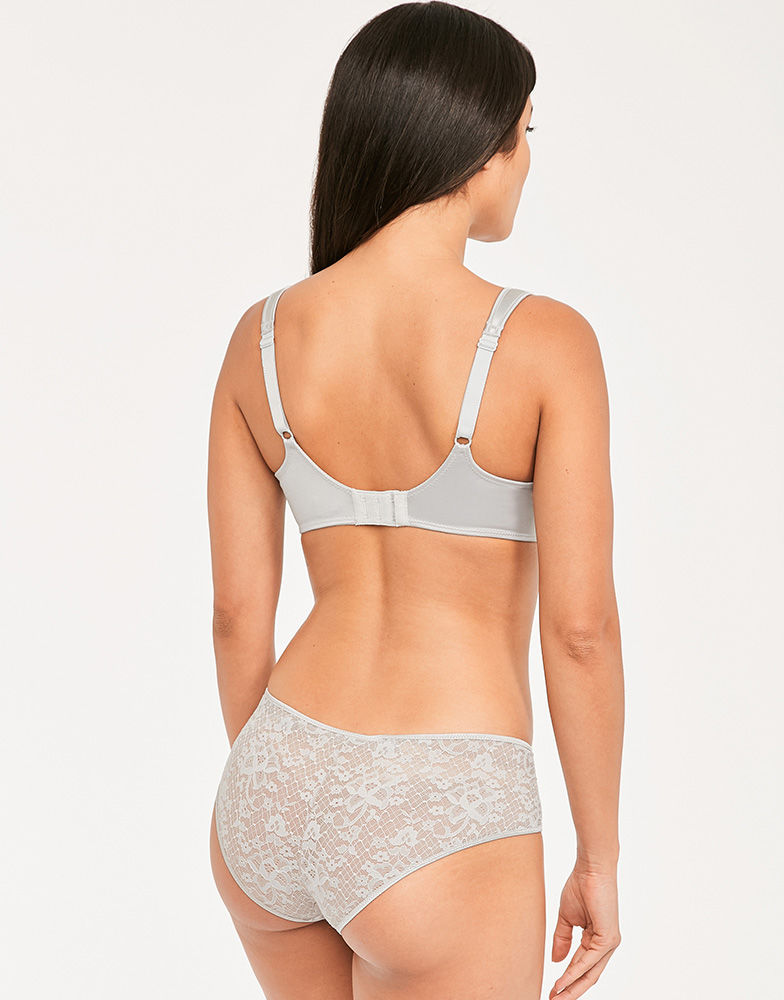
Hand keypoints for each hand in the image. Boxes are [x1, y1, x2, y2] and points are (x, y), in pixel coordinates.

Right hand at [549, 863, 620, 998]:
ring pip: (589, 972)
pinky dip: (574, 972)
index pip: (581, 966)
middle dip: (571, 991)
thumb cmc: (580, 886)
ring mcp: (609, 943)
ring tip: (556, 996)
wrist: (590, 868)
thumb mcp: (567, 917)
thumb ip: (562, 939)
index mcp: (596, 939)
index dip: (566, 979)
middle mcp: (605, 944)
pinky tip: (562, 980)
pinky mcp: (608, 938)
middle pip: (588, 975)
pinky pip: (589, 961)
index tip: (551, 990)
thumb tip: (556, 960)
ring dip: (571, 986)